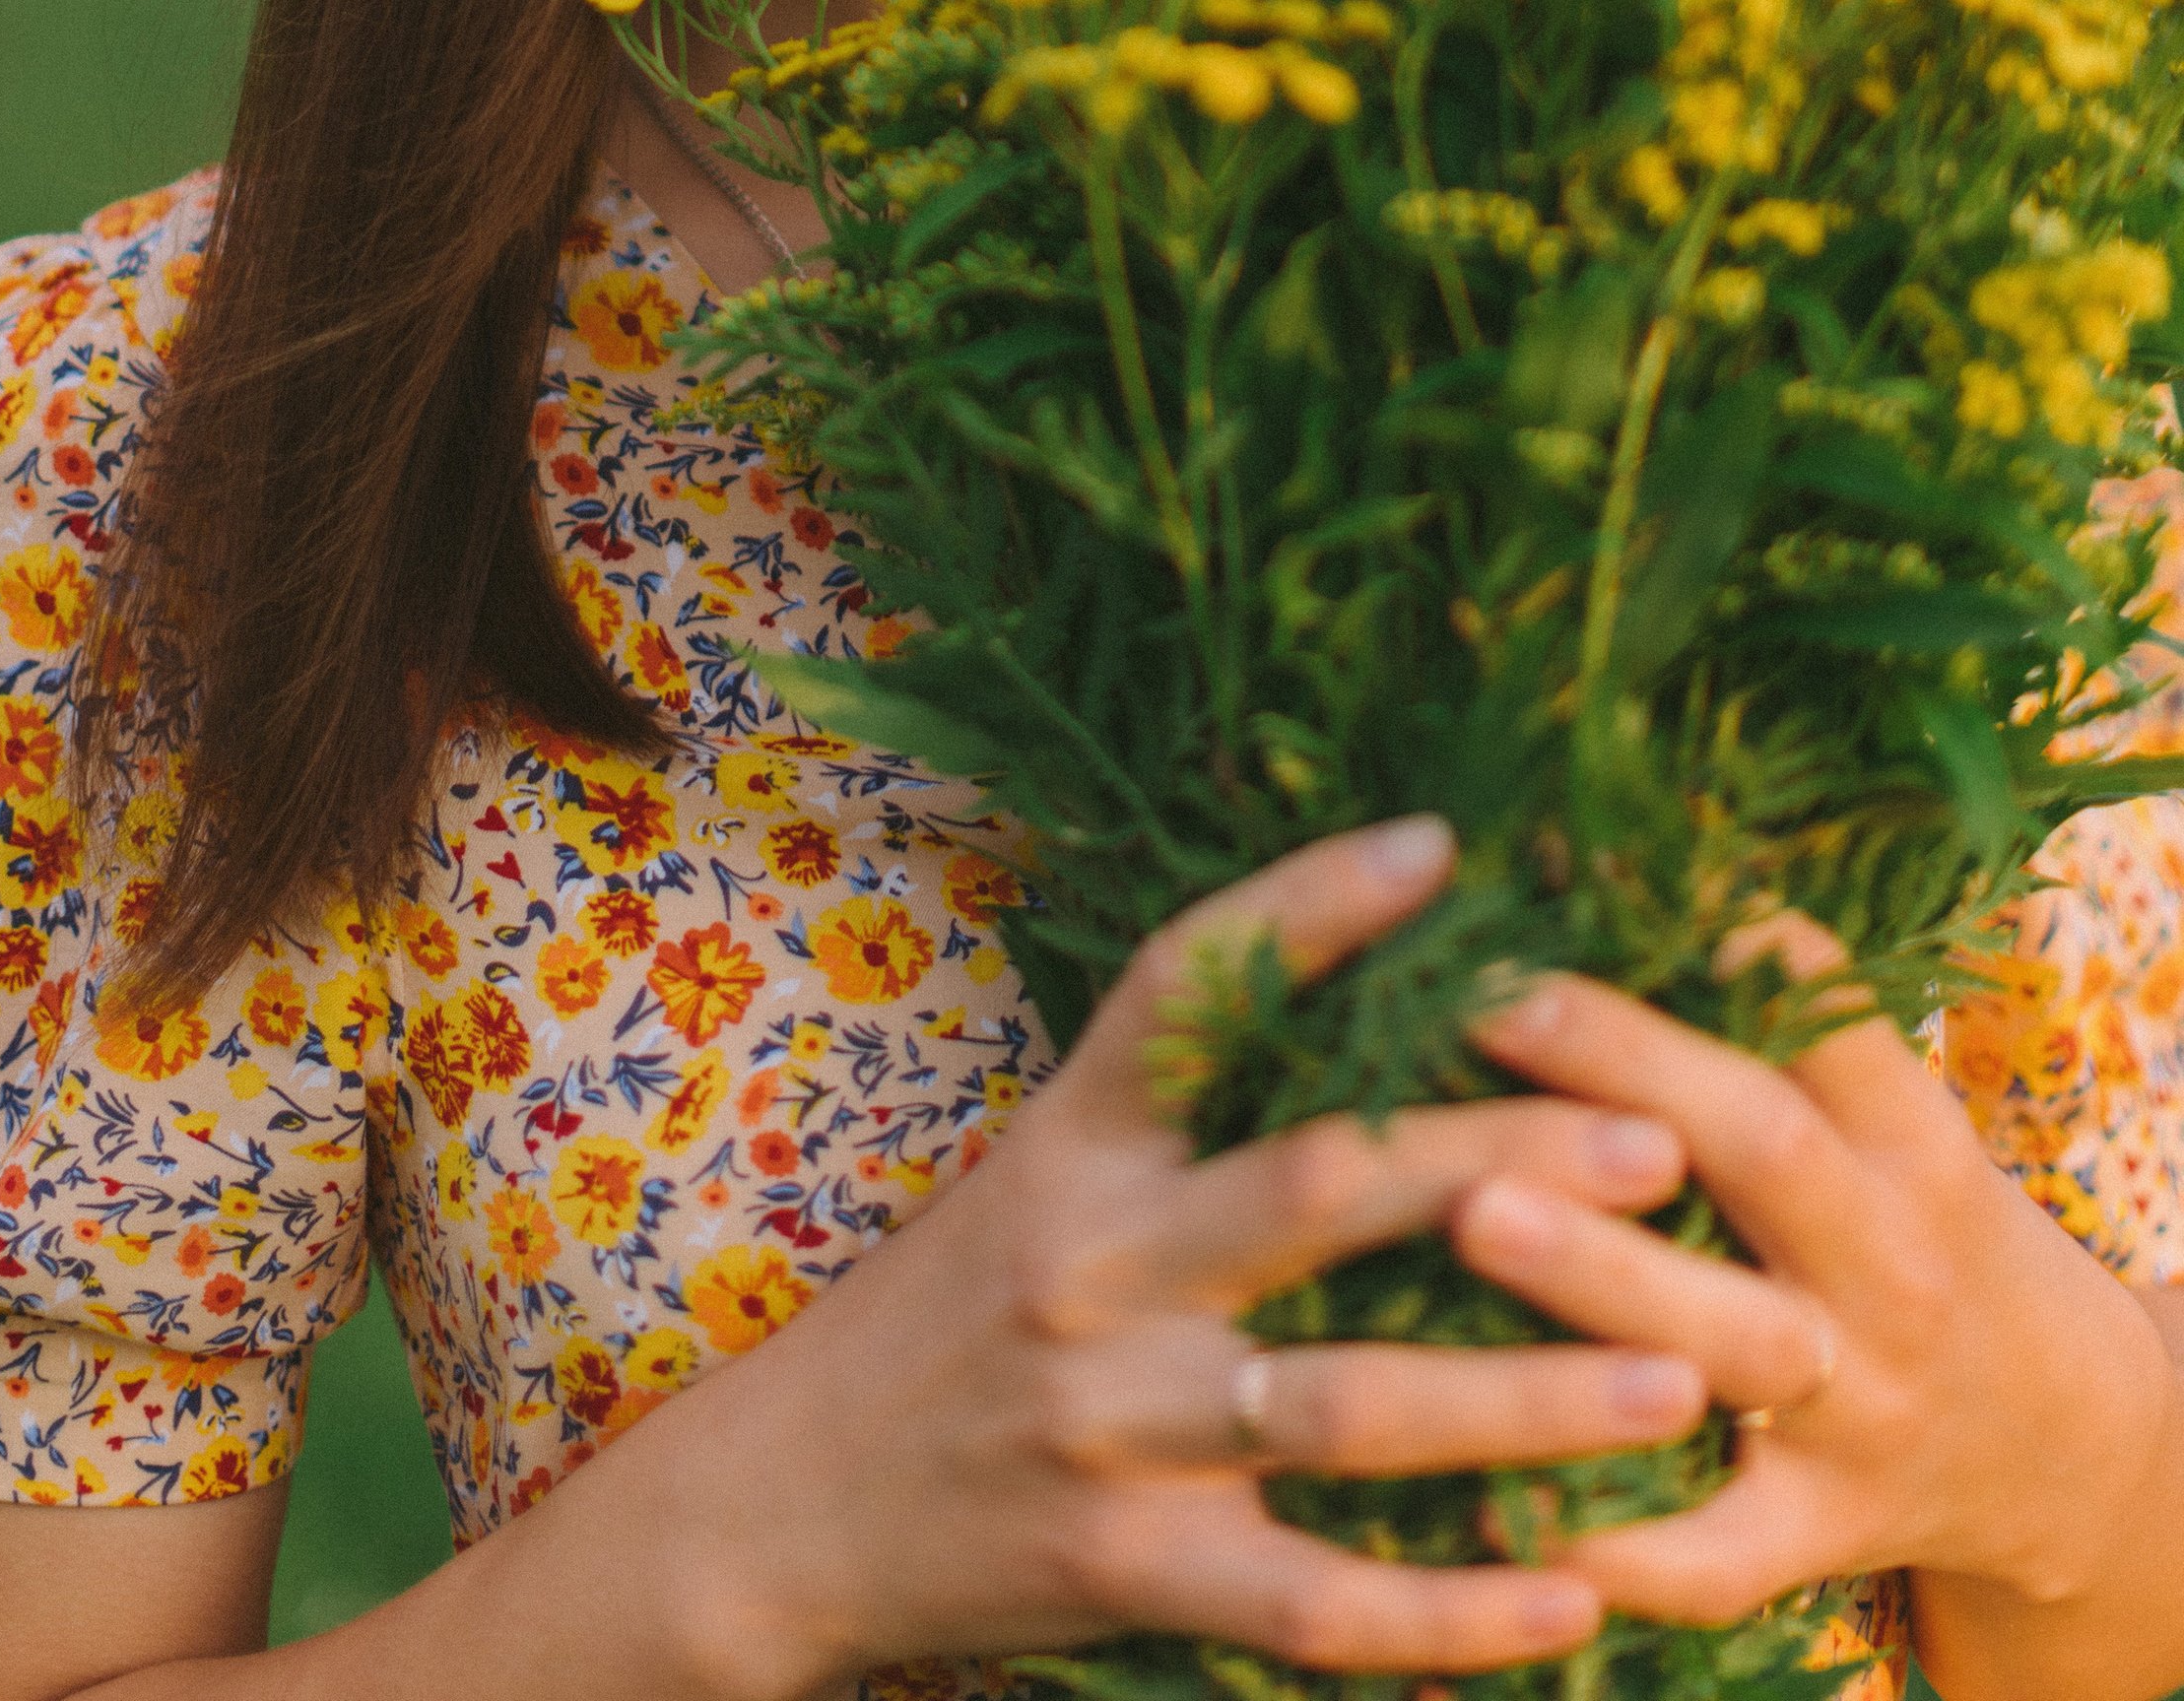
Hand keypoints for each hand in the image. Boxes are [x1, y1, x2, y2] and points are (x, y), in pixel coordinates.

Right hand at [569, 815, 1707, 1696]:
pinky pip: (1318, 1605)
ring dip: (1524, 1398)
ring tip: (1678, 1379)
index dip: (1310, 908)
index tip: (1445, 849)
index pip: (1182, 987)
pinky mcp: (1131, 1575)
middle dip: (1496, 1161)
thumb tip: (1365, 986)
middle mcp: (1092, 1265)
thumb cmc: (953, 1311)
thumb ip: (1178, 1102)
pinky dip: (1453, 1612)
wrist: (783, 1505)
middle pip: (1315, 1191)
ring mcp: (1112, 1426)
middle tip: (1660, 1138)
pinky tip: (1580, 1595)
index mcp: (1071, 1141)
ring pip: (1346, 1408)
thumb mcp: (1040, 1169)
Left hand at [1452, 930, 2183, 1700]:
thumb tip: (1592, 854)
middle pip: (1764, 1146)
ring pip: (1722, 1339)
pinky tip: (1498, 1504)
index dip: (1728, 940)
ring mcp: (1855, 1407)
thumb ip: (1771, 1024)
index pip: (1831, 1016)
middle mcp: (1888, 1266)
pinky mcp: (1817, 1535)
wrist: (2060, 1447)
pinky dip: (1614, 1539)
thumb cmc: (1912, 1232)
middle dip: (1622, 1063)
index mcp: (1907, 1142)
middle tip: (1485, 1000)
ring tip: (1470, 1210)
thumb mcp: (1885, 1121)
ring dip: (1594, 1276)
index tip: (1597, 861)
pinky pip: (1711, 1551)